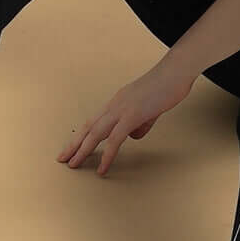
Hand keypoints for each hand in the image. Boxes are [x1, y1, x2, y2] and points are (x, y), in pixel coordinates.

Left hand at [57, 55, 196, 175]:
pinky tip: (102, 168)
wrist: (176, 72)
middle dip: (74, 144)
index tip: (73, 147)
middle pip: (88, 127)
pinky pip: (115, 139)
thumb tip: (133, 136)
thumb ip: (141, 122)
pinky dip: (107, 155)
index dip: (82, 135)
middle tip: (62, 158)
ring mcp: (122, 109)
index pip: (94, 121)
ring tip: (73, 165)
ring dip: (82, 150)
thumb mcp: (151, 108)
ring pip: (96, 133)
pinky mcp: (132, 115)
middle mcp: (115, 105)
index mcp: (117, 102)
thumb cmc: (167, 87)